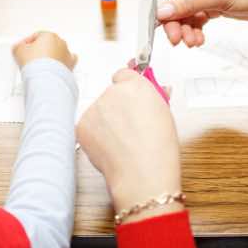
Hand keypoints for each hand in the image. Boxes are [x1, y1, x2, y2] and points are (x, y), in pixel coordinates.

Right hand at [12, 31, 77, 69]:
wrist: (46, 79)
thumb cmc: (36, 64)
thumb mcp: (19, 51)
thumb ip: (18, 46)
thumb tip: (18, 47)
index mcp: (49, 36)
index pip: (36, 36)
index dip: (28, 42)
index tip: (24, 48)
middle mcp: (60, 43)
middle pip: (48, 43)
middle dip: (40, 49)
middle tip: (31, 57)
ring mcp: (66, 53)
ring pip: (58, 51)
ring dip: (50, 56)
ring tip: (41, 64)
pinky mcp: (70, 65)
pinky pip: (67, 61)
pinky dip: (62, 63)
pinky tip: (55, 66)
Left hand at [77, 69, 181, 219]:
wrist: (142, 173)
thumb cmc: (159, 147)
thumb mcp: (165, 114)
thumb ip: (156, 97)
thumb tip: (159, 89)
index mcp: (135, 85)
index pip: (124, 74)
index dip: (128, 87)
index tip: (130, 95)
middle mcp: (112, 92)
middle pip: (111, 94)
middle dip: (118, 108)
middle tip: (131, 128)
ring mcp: (94, 108)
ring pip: (99, 112)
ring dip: (106, 123)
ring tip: (123, 143)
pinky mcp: (81, 125)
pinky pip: (88, 127)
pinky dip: (96, 137)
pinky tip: (111, 148)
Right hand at [156, 0, 247, 47]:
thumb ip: (189, 4)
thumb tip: (162, 12)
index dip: (162, 3)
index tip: (160, 23)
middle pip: (175, 0)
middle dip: (175, 21)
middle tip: (176, 39)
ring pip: (185, 12)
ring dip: (186, 28)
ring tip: (192, 42)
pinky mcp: (214, 3)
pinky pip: (197, 17)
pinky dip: (195, 29)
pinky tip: (199, 39)